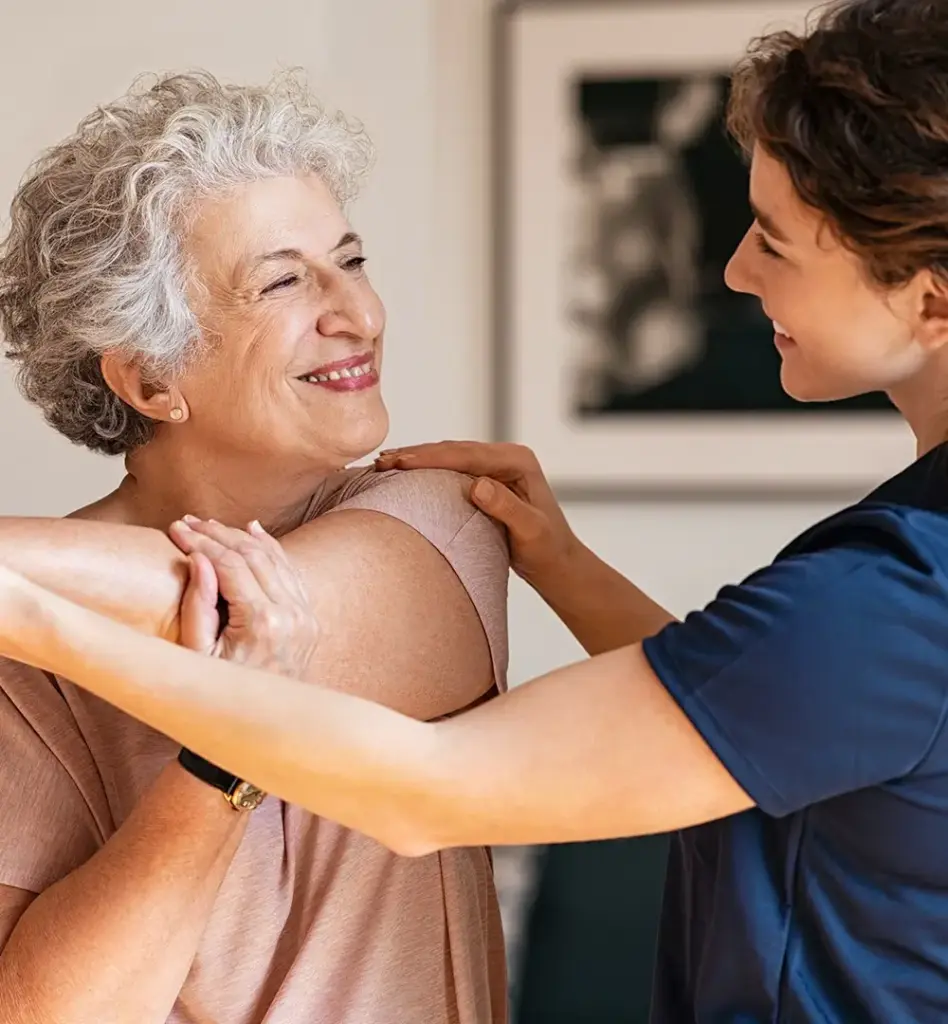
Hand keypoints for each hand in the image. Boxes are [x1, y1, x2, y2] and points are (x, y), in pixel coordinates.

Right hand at [170, 518, 317, 678]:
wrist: (260, 728)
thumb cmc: (219, 694)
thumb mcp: (197, 655)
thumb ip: (197, 605)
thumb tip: (199, 558)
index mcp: (262, 623)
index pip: (230, 565)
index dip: (201, 543)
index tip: (176, 530)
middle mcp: (291, 615)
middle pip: (253, 555)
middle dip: (218, 534)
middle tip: (188, 522)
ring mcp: (305, 616)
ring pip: (275, 559)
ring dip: (242, 537)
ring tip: (210, 525)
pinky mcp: (310, 619)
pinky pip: (290, 573)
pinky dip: (271, 550)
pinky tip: (252, 531)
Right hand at [375, 441, 579, 586]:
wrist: (556, 562)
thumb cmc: (547, 550)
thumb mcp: (531, 532)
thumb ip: (507, 508)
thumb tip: (477, 485)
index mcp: (518, 461)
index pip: (467, 454)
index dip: (431, 457)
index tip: (400, 462)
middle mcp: (507, 457)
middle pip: (454, 450)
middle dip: (416, 454)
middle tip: (382, 460)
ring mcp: (496, 466)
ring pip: (450, 456)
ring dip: (418, 459)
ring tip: (384, 463)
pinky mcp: (487, 479)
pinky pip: (452, 469)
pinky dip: (427, 470)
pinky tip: (404, 474)